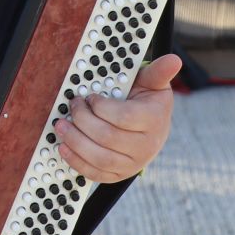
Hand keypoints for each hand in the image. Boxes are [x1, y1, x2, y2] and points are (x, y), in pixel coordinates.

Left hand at [54, 53, 181, 182]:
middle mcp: (147, 146)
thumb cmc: (146, 100)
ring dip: (75, 142)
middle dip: (83, 120)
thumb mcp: (152, 83)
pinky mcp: (120, 175)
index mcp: (154, 120)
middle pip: (108, 137)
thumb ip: (158, 71)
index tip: (90, 97)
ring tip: (61, 126)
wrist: (151, 128)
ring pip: (100, 158)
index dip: (101, 107)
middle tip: (71, 106)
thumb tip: (174, 60)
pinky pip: (96, 173)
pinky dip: (77, 162)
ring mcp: (133, 163)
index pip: (124, 117)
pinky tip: (64, 147)